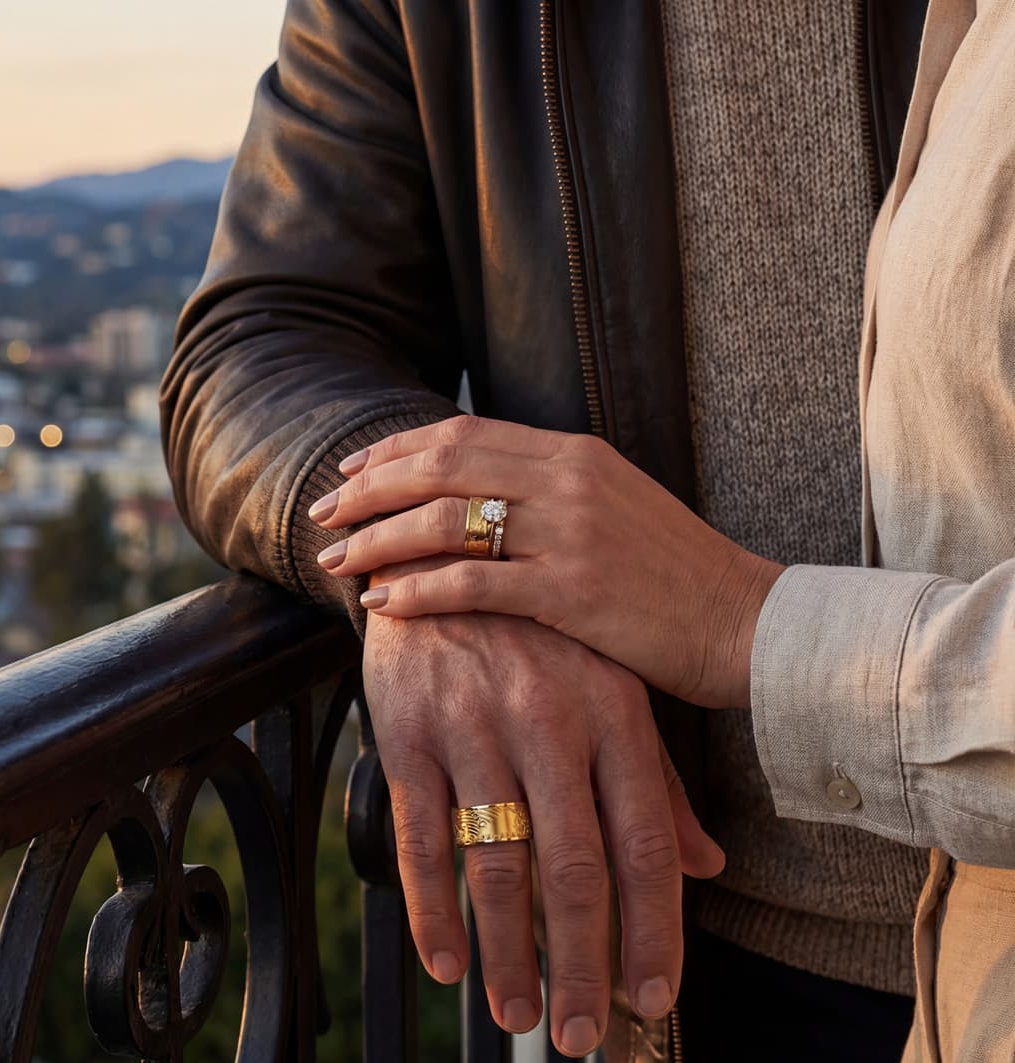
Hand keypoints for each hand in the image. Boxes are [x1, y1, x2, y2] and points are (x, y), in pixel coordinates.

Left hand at [312, 415, 784, 708]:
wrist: (747, 621)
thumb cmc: (676, 573)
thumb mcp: (616, 504)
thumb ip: (549, 489)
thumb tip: (479, 493)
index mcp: (574, 454)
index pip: (463, 434)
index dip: (397, 449)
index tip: (352, 469)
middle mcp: (566, 481)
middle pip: (439, 467)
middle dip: (368, 488)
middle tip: (322, 511)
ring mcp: (569, 534)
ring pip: (444, 522)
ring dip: (377, 539)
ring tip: (335, 560)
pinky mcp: (572, 593)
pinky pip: (472, 585)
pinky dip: (417, 590)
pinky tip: (382, 602)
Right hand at [362, 574, 723, 1054]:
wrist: (438, 557)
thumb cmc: (540, 636)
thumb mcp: (613, 687)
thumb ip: (658, 779)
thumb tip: (709, 864)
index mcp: (614, 712)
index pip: (646, 844)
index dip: (653, 932)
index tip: (652, 1000)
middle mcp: (549, 721)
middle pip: (574, 870)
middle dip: (582, 965)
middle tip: (578, 1035)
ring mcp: (474, 727)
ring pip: (496, 865)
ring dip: (508, 954)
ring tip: (519, 1014)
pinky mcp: (408, 733)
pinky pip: (420, 838)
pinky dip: (431, 908)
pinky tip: (445, 961)